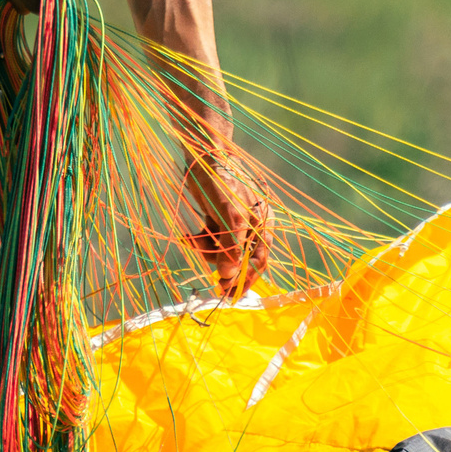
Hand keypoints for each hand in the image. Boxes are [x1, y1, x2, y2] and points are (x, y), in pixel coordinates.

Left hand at [183, 151, 271, 300]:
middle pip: (242, 258)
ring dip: (207, 251)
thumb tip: (230, 276)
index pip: (259, 260)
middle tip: (215, 287)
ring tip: (193, 240)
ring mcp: (234, 222)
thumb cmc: (222, 181)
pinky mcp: (217, 219)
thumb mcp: (228, 215)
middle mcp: (251, 225)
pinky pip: (211, 240)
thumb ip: (231, 246)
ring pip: (223, 250)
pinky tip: (188, 236)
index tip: (233, 295)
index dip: (248, 279)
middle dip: (227, 271)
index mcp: (263, 223)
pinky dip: (200, 241)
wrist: (203, 155)